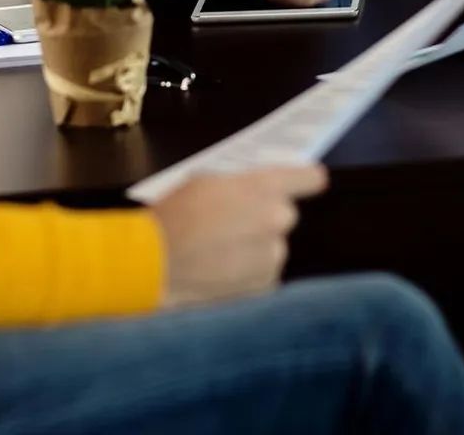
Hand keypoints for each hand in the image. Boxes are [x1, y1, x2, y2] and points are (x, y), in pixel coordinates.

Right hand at [150, 165, 328, 306]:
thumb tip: (252, 190)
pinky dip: (247, 273)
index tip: (307, 183)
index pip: (309, 179)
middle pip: (284, 215)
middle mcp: (277, 220)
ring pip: (272, 247)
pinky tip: (220, 272)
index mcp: (264, 187)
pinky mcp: (264, 286)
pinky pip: (262, 273)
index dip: (305, 181)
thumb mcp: (205, 182)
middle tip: (233, 225)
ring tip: (219, 253)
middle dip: (264, 219)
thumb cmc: (173, 217)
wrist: (154, 265)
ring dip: (255, 248)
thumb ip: (238, 185)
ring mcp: (272, 256)